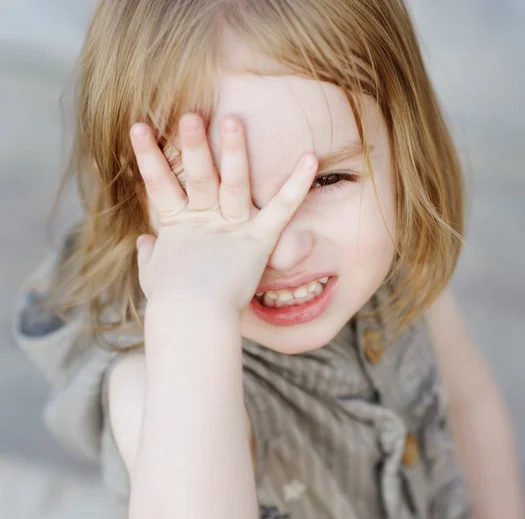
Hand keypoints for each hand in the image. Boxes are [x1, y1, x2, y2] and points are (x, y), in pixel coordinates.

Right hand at [130, 113, 317, 310]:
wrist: (193, 322)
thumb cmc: (172, 303)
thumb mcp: (153, 275)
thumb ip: (150, 254)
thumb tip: (145, 241)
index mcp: (177, 224)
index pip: (159, 183)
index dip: (148, 156)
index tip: (138, 126)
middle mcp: (205, 219)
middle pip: (198, 175)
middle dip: (193, 145)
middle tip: (191, 115)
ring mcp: (232, 228)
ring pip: (233, 183)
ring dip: (234, 152)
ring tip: (233, 120)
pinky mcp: (258, 241)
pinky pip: (281, 209)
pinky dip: (297, 185)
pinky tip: (311, 159)